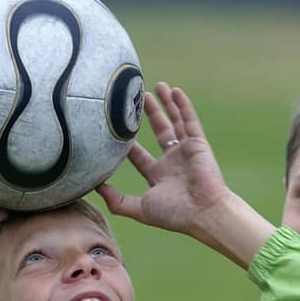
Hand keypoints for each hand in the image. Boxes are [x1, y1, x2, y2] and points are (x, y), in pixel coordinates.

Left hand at [96, 83, 272, 266]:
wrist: (204, 212)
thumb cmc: (175, 214)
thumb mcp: (140, 209)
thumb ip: (118, 200)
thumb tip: (95, 188)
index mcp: (159, 176)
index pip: (139, 156)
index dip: (128, 145)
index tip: (114, 129)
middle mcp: (172, 162)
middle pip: (158, 133)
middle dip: (148, 115)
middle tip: (137, 98)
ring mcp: (186, 151)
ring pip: (174, 122)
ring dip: (166, 105)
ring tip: (157, 86)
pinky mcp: (198, 144)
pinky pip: (190, 120)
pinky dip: (183, 106)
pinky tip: (175, 91)